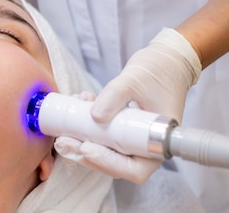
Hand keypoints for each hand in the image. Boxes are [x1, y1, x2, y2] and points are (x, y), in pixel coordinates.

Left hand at [56, 28, 200, 182]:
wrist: (168, 59)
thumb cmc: (160, 70)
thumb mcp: (134, 80)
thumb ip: (114, 96)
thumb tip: (94, 116)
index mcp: (158, 142)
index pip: (134, 168)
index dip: (108, 163)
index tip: (86, 148)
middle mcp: (145, 145)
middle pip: (114, 163)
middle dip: (85, 154)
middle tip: (62, 143)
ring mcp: (132, 137)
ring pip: (105, 150)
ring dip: (81, 143)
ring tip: (61, 133)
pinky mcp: (122, 127)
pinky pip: (102, 134)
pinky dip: (86, 126)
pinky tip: (77, 106)